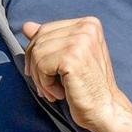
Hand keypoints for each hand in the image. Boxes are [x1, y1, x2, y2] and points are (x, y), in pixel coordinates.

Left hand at [19, 17, 131, 131]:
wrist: (104, 108)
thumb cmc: (85, 85)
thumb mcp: (66, 58)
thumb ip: (49, 40)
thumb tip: (27, 25)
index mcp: (88, 23)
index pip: (44, 31)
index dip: (37, 54)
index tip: (47, 73)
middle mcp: (87, 27)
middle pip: (37, 42)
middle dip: (37, 67)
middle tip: (49, 86)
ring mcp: (81, 40)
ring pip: (36, 55)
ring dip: (41, 78)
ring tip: (56, 90)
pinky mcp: (73, 56)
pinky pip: (41, 67)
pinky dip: (45, 84)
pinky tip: (61, 92)